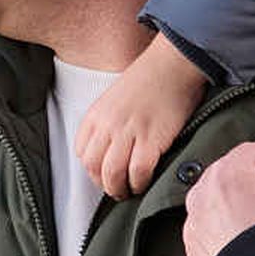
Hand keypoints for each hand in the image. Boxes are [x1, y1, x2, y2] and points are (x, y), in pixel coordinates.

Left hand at [75, 39, 209, 198]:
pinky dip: (140, 183)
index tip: (103, 174)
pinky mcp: (151, 139)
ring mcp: (128, 132)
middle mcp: (107, 124)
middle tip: (117, 189)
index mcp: (96, 114)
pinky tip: (145, 183)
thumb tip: (111, 149)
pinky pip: (138, 172)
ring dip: (120, 189)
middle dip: (104, 184)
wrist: (172, 63)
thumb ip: (108, 121)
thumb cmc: (149, 79)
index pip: (82, 152)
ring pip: (112, 174)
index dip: (92, 169)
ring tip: (129, 191)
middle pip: (93, 167)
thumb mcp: (115, 98)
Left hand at [179, 120, 254, 255]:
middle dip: (251, 181)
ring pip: (212, 207)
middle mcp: (204, 198)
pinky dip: (221, 239)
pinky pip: (205, 239)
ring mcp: (195, 231)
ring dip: (233, 208)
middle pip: (227, 176)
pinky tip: (247, 250)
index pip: (252, 152)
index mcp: (232, 174)